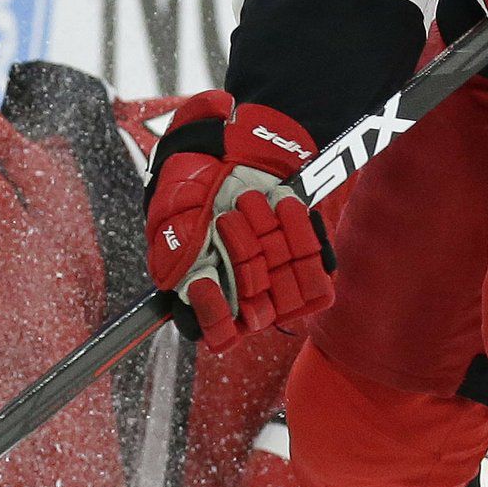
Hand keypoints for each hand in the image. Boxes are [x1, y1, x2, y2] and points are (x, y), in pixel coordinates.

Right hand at [143, 91, 333, 345]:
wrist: (232, 152)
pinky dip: (300, 229)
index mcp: (209, 295)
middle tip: (226, 217)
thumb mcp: (171, 213)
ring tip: (250, 201)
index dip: (215, 315)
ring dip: (268, 236)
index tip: (205, 282)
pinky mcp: (308, 258)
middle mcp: (246, 294)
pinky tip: (282, 203)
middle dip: (241, 255)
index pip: (221, 334)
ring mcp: (278, 278)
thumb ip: (174, 251)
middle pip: (257, 305)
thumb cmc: (192, 186)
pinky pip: (316, 264)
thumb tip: (191, 284)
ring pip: (287, 285)